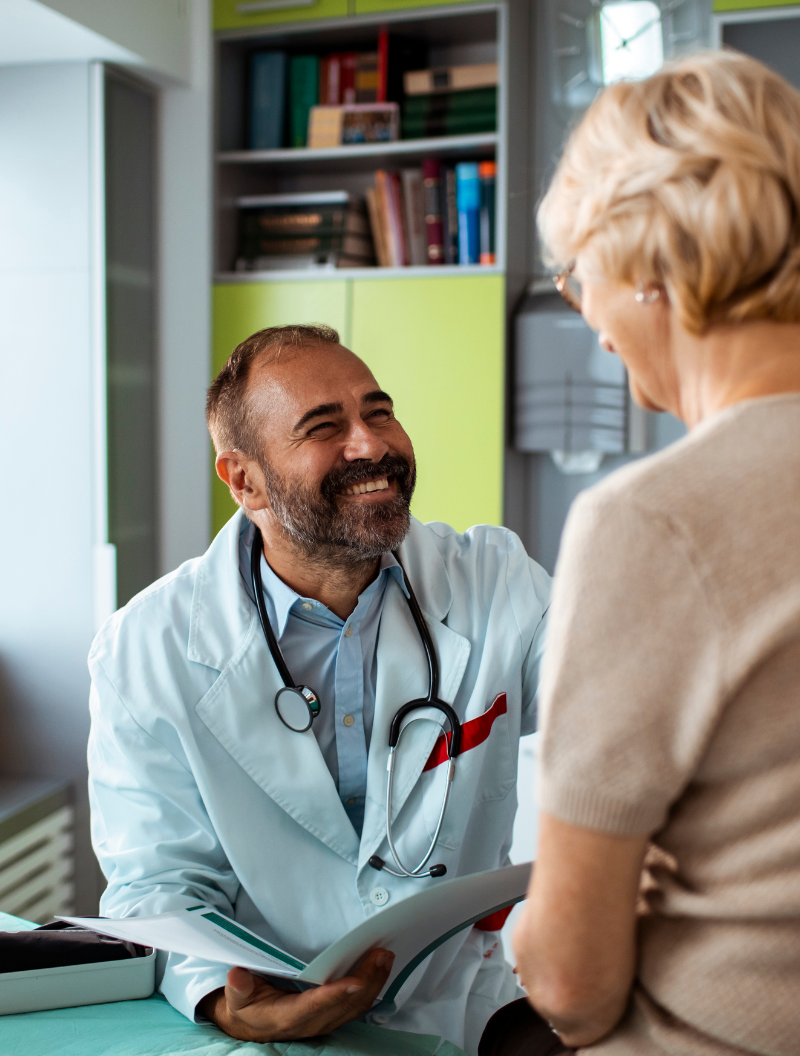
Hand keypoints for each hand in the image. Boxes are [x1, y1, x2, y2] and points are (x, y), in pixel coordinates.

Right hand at [200, 947, 394, 1041]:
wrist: (251, 1025)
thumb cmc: (246, 1006)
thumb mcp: (236, 997)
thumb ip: (238, 988)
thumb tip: (236, 975)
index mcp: (285, 1017)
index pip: (313, 1006)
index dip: (334, 996)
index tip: (353, 982)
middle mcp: (310, 1023)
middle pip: (343, 1005)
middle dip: (366, 981)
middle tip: (381, 954)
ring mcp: (324, 1022)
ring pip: (355, 1007)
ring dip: (374, 982)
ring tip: (386, 957)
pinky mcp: (332, 1017)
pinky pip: (356, 1006)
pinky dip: (372, 987)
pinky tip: (381, 969)